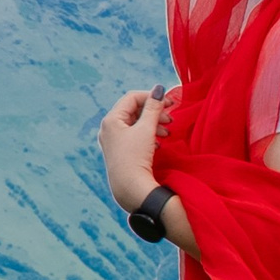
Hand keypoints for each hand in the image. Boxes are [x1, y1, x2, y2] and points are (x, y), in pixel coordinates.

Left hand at [99, 84, 173, 209]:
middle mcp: (108, 129)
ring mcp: (113, 142)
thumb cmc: (136, 158)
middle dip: (154, 112)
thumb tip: (159, 89)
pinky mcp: (120, 153)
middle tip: (171, 118)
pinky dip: (148, 135)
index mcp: (111, 120)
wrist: (131, 190)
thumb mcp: (146, 130)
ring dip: (154, 124)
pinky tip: (159, 143)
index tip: (170, 102)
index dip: (152, 97)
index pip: (132, 97)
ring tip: (167, 133)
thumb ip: (153, 108)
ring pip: (136, 124)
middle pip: (134, 110)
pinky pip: (135, 137)